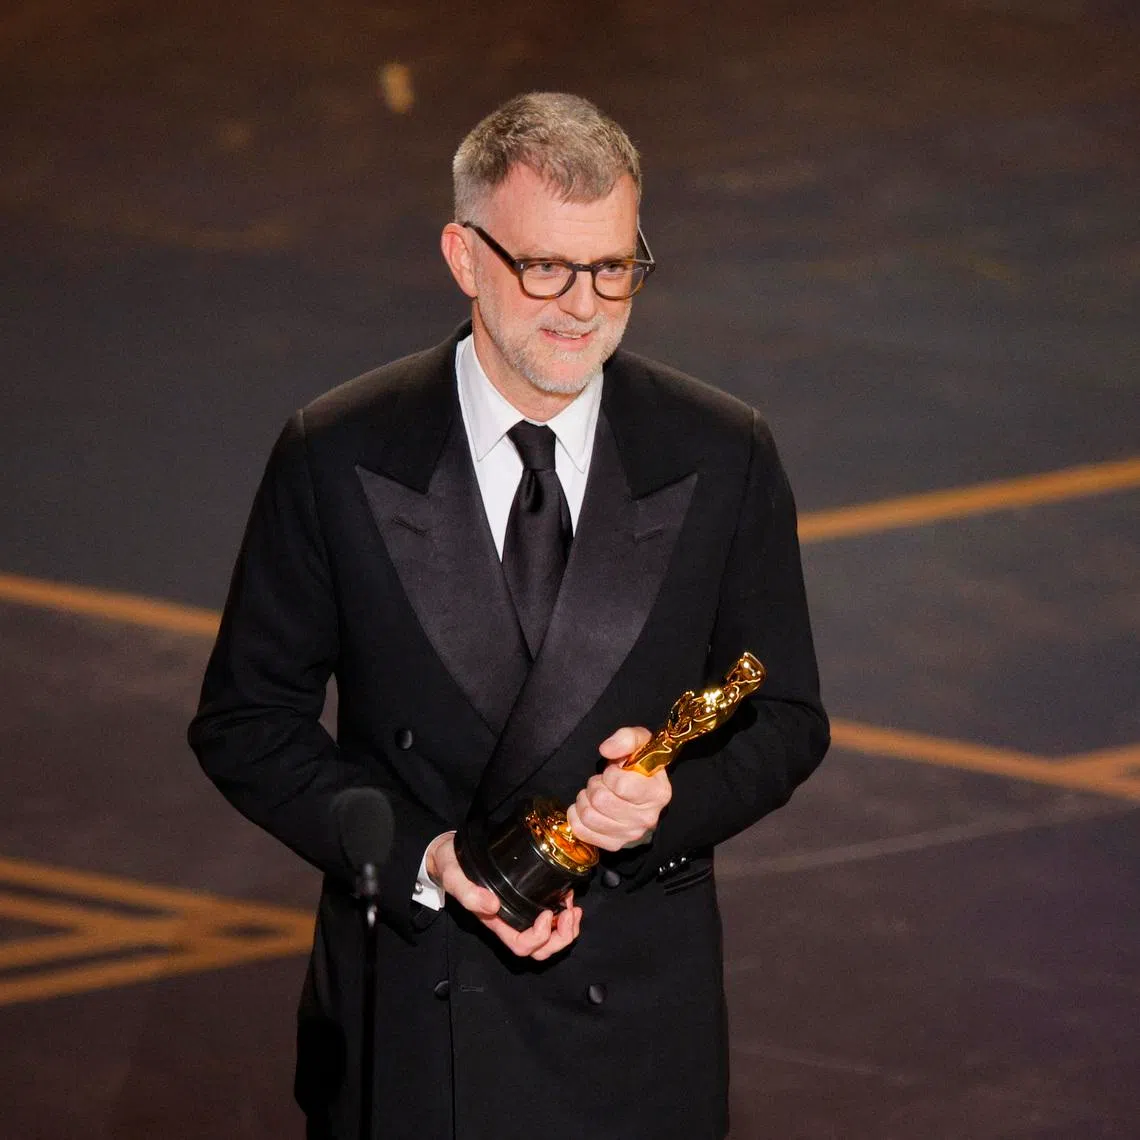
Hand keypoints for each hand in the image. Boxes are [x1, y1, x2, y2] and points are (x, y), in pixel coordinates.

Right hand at [425, 832, 581, 959]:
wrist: (450, 855)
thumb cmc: (452, 867)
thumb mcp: (454, 877)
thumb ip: (469, 893)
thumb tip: (492, 905)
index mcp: (495, 922)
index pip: (521, 945)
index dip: (538, 937)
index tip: (546, 913)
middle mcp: (510, 921)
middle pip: (540, 949)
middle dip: (561, 937)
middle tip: (570, 913)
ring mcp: (520, 912)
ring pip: (549, 938)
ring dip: (566, 928)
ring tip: (573, 908)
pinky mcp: (527, 899)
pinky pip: (550, 918)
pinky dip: (564, 913)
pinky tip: (568, 897)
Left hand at [566, 726, 670, 851]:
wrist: (642, 793)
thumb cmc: (639, 766)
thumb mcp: (640, 742)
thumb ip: (626, 739)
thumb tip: (606, 750)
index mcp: (657, 794)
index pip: (620, 785)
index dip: (610, 774)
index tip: (615, 771)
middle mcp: (646, 818)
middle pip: (601, 800)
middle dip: (595, 785)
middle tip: (602, 782)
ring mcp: (630, 834)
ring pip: (589, 816)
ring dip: (585, 799)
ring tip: (595, 793)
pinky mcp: (613, 844)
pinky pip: (581, 830)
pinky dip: (576, 815)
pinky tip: (586, 806)